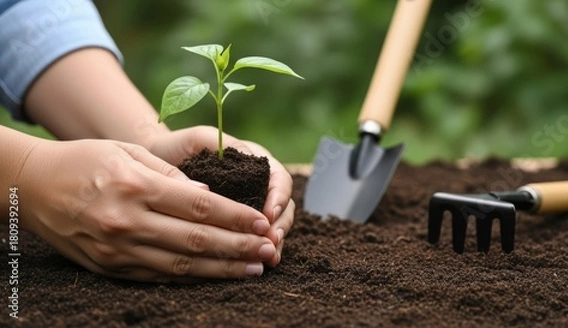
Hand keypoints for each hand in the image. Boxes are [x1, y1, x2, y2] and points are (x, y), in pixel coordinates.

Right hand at [16, 138, 276, 281]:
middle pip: (197, 240)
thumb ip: (171, 175)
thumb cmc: (84, 160)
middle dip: (239, 247)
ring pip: (182, 265)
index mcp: (136, 187)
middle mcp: (127, 222)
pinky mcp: (109, 267)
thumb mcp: (128, 152)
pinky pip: (158, 276)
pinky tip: (215, 275)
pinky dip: (191, 278)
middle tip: (269, 250)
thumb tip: (210, 197)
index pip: (200, 207)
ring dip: (222, 269)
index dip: (236, 217)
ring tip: (253, 268)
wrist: (32, 186)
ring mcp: (117, 250)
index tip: (262, 221)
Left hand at [148, 126, 294, 266]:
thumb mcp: (200, 138)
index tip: (269, 214)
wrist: (156, 163)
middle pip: (282, 206)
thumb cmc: (177, 147)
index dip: (279, 197)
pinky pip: (253, 239)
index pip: (279, 179)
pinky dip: (256, 251)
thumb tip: (248, 160)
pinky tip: (254, 263)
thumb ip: (224, 145)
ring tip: (269, 258)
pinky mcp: (235, 225)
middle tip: (271, 242)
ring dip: (274, 242)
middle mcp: (257, 185)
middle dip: (280, 225)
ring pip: (273, 225)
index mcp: (254, 163)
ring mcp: (248, 206)